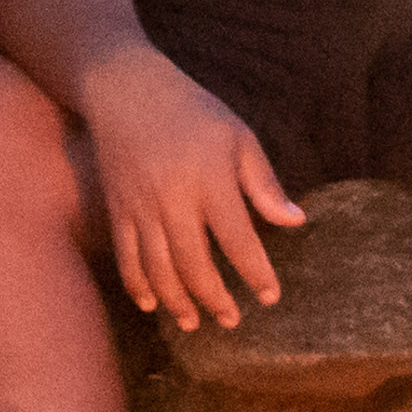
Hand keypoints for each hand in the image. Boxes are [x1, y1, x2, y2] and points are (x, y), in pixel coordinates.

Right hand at [79, 51, 303, 326]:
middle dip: (215, 299)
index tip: (271, 296)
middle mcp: (172, 199)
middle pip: (194, 264)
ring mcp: (139, 207)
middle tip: (233, 320)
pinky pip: (125, 257)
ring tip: (196, 323)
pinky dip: (138, 286)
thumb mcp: (238, 136)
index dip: (256, 273)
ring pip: (158, 269)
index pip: (238, 240)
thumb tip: (295, 221)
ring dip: (178, 302)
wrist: (124, 88)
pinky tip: (152, 306)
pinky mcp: (116, 209)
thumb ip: (264, 183)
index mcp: (209, 180)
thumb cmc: (191, 111)